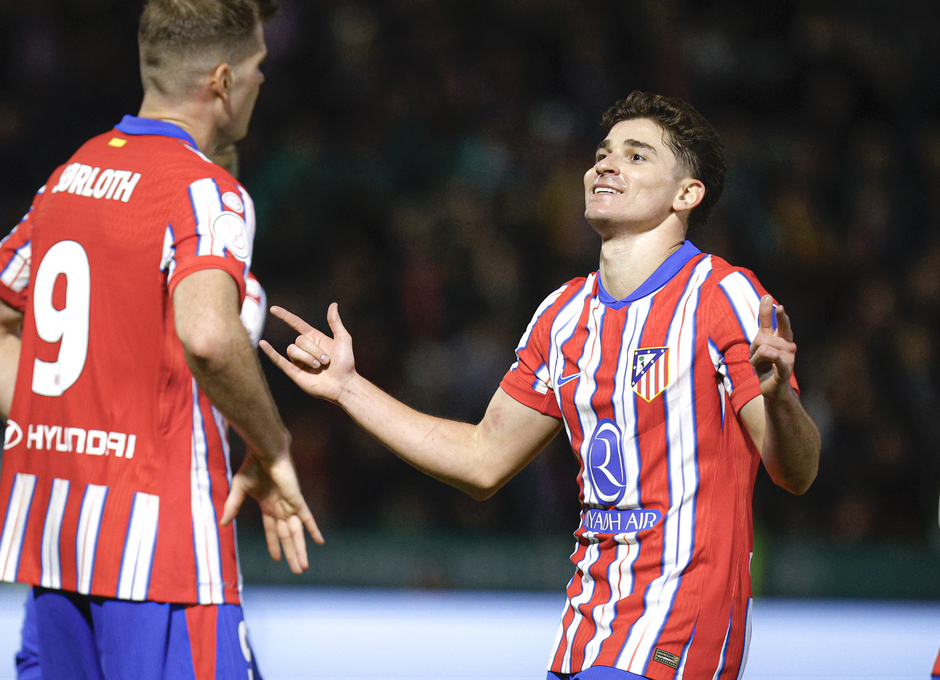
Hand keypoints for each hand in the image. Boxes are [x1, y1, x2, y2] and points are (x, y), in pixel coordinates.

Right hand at [221, 453, 323, 573]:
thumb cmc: (253, 465)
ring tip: (303, 567)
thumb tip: (222, 523)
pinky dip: (313, 529)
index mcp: (269, 505)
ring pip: (296, 533)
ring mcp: (290, 504)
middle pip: (287, 537)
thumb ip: (232, 506)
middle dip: (292, 553)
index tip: (278, 559)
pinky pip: (307, 517)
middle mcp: (281, 508)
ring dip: (300, 549)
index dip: (275, 545)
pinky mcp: (296, 499)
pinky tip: (320, 542)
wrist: (265, 450)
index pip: (273, 531)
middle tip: (298, 570)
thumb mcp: (239, 489)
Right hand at [260, 303, 355, 403]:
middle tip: (326, 361)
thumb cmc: (346, 363)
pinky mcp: (294, 372)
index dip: (285, 316)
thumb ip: (335, 322)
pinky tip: (262, 343)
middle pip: (299, 340)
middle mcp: (305, 348)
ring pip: (292, 350)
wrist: (344, 384)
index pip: (296, 323)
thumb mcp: (343, 339)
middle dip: (314, 350)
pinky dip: (270, 352)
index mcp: (314, 338)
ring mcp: (299, 361)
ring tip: (319, 367)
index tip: (273, 309)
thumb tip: (333, 304)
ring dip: (307, 358)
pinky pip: (279, 360)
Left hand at [749, 295, 795, 399]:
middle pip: (761, 337)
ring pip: (762, 348)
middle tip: (757, 357)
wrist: (770, 386)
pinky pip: (774, 357)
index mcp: (784, 337)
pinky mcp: (787, 369)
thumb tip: (767, 296)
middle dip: (753, 347)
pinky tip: (768, 364)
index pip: (781, 322)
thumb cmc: (765, 362)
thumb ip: (765, 319)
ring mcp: (790, 357)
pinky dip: (766, 358)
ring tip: (761, 365)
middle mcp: (789, 345)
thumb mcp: (761, 340)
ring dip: (755, 358)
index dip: (778, 315)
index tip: (777, 305)